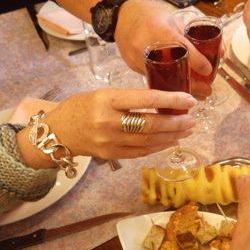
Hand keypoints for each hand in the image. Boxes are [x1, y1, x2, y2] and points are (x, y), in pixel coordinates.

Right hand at [17, 88, 196, 168]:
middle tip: (192, 119)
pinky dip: (159, 147)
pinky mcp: (111, 155)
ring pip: (149, 141)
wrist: (57, 131)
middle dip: (176, 123)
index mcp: (107, 100)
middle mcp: (108, 122)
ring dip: (171, 136)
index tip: (190, 100)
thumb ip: (130, 98)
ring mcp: (110, 142)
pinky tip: (171, 141)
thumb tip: (164, 101)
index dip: (171, 100)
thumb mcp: (103, 94)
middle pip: (150, 124)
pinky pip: (141, 152)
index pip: (145, 99)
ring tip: (187, 129)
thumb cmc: (82, 106)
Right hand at [114, 0, 211, 82]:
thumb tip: (217, 53)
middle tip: (206, 91)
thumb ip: (190, 37)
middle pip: (171, 70)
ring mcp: (136, 57)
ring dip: (179, 88)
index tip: (208, 71)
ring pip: (161, 79)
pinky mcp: (132, 66)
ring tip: (195, 93)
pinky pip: (152, 78)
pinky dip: (165, 83)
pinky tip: (176, 87)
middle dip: (190, 84)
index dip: (197, 61)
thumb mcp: (172, 20)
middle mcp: (145, 45)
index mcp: (159, 29)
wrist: (121, 13)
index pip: (181, 47)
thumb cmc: (150, 14)